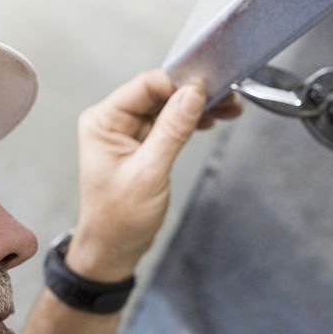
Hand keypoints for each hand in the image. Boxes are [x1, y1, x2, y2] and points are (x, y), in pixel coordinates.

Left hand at [68, 70, 241, 280]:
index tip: (209, 88)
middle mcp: (113, 122)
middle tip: (227, 96)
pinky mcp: (143, 145)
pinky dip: (191, 122)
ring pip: (168, 108)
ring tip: (229, 107)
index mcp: (103, 122)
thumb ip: (172, 131)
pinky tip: (212, 120)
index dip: (179, 84)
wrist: (114, 249)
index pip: (146, 86)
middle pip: (159, 94)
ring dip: (197, 108)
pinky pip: (169, 124)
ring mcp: (128, 133)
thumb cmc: (119, 219)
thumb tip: (193, 95)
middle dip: (193, 94)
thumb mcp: (149, 172)